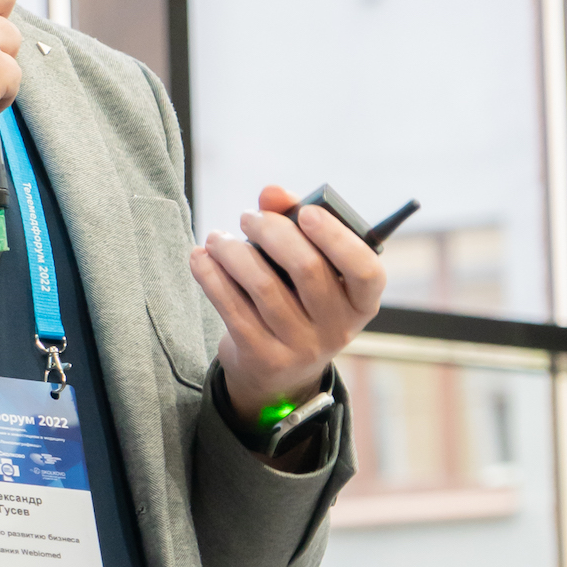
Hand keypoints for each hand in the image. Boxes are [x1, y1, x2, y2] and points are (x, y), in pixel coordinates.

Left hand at [189, 183, 385, 423]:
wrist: (275, 373)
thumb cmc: (296, 301)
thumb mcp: (307, 267)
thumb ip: (295, 222)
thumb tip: (271, 193)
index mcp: (361, 302)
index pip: (366, 269)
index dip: (336, 237)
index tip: (305, 212)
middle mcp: (338, 329)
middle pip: (307, 269)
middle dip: (271, 232)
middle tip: (247, 218)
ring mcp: (301, 348)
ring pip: (263, 286)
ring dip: (232, 252)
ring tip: (217, 238)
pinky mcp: (264, 358)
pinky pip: (233, 309)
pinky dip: (211, 277)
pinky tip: (201, 258)